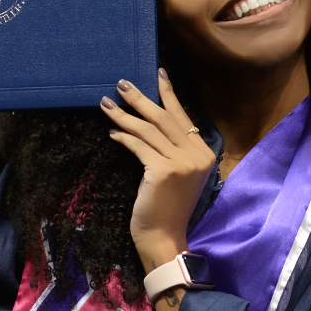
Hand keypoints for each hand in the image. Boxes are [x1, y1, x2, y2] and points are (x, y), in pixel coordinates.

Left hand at [102, 70, 213, 267]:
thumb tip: (151, 119)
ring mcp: (182, 163)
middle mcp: (197, 155)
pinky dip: (123, 136)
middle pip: (165, 118)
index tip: (158, 73)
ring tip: (106, 104)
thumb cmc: (167, 207)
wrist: (164, 237)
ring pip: (148, 129)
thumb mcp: (178, 173)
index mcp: (205, 153)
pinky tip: (112, 132)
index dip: (169, 94)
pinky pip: (138, 145)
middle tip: (121, 83)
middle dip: (141, 98)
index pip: (183, 117)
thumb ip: (174, 148)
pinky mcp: (163, 171)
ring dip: (124, 115)